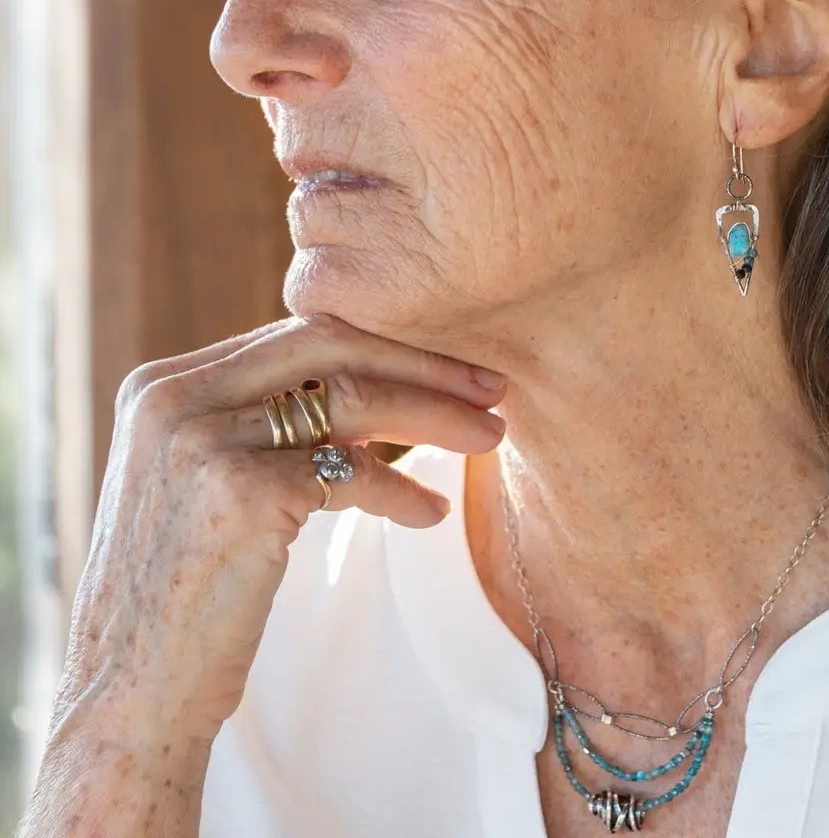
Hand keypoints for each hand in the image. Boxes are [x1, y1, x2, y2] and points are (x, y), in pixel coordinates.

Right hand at [50, 311, 506, 749]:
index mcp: (163, 385)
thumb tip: (377, 385)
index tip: (452, 367)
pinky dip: (402, 490)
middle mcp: (174, 398)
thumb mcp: (207, 482)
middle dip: (423, 362)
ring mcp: (201, 440)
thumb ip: (264, 422)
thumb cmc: (184, 596)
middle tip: (494, 387)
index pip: (297, 333)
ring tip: (489, 438)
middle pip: (329, 344)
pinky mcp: (238, 492)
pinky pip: (351, 472)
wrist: (127, 701)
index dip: (385, 345)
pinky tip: (428, 512)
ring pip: (352, 397)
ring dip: (435, 415)